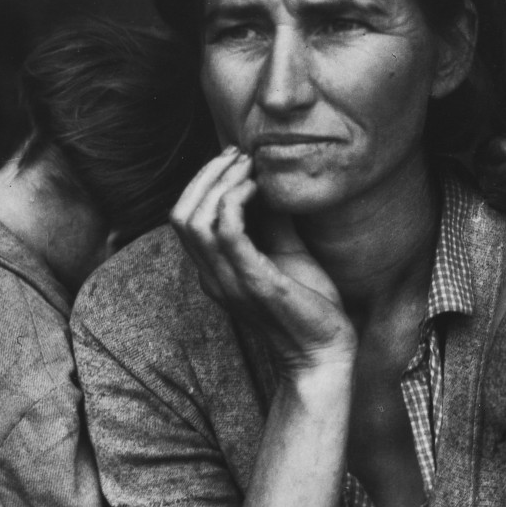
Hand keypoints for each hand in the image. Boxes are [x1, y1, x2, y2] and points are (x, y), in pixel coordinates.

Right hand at [170, 146, 355, 371]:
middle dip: (206, 175)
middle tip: (238, 155)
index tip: (234, 159)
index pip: (183, 219)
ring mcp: (228, 281)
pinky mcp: (253, 282)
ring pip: (194, 219)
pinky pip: (226, 232)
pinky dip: (236, 200)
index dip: (202, 182)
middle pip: (180, 214)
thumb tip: (271, 182)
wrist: (325, 352)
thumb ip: (272, 222)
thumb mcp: (286, 254)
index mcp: (214, 271)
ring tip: (248, 165)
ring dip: (219, 182)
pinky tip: (258, 188)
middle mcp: (212, 277)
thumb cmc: (308, 306)